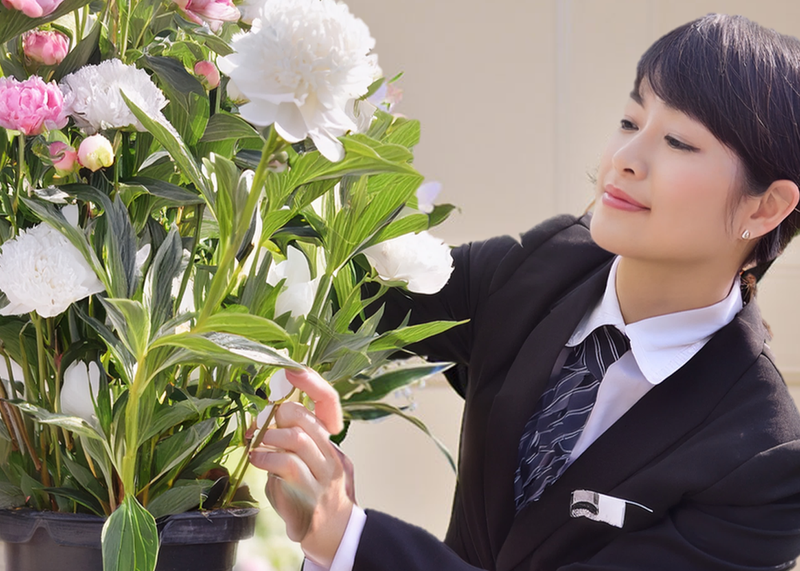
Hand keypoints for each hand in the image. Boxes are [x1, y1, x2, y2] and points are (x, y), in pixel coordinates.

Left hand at [249, 367, 354, 566]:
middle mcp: (332, 453)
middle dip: (277, 416)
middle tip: (260, 425)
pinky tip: (257, 460)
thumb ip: (294, 439)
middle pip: (304, 418)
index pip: (329, 403)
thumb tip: (265, 419)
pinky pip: (286, 464)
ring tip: (257, 444)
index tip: (292, 370)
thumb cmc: (313, 493)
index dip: (312, 383)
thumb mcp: (309, 461)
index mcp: (332, 441)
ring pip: (296, 438)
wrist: (334, 534)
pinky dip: (266, 458)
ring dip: (270, 438)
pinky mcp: (310, 493)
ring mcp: (324, 474)